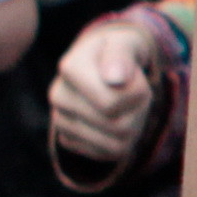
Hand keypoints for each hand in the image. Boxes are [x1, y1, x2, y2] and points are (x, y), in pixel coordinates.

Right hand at [46, 13, 162, 167]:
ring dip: (133, 126)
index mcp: (70, 67)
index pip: (111, 103)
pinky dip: (122, 140)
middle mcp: (59, 95)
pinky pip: (108, 154)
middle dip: (138, 110)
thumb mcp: (126, 42)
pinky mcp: (67, 139)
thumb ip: (122, 54)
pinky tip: (116, 118)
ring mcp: (60, 120)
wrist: (101, 67)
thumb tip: (115, 78)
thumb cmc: (117, 54)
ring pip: (115, 144)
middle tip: (136, 91)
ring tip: (127, 104)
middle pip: (117, 126)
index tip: (135, 76)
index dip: (138, 92)